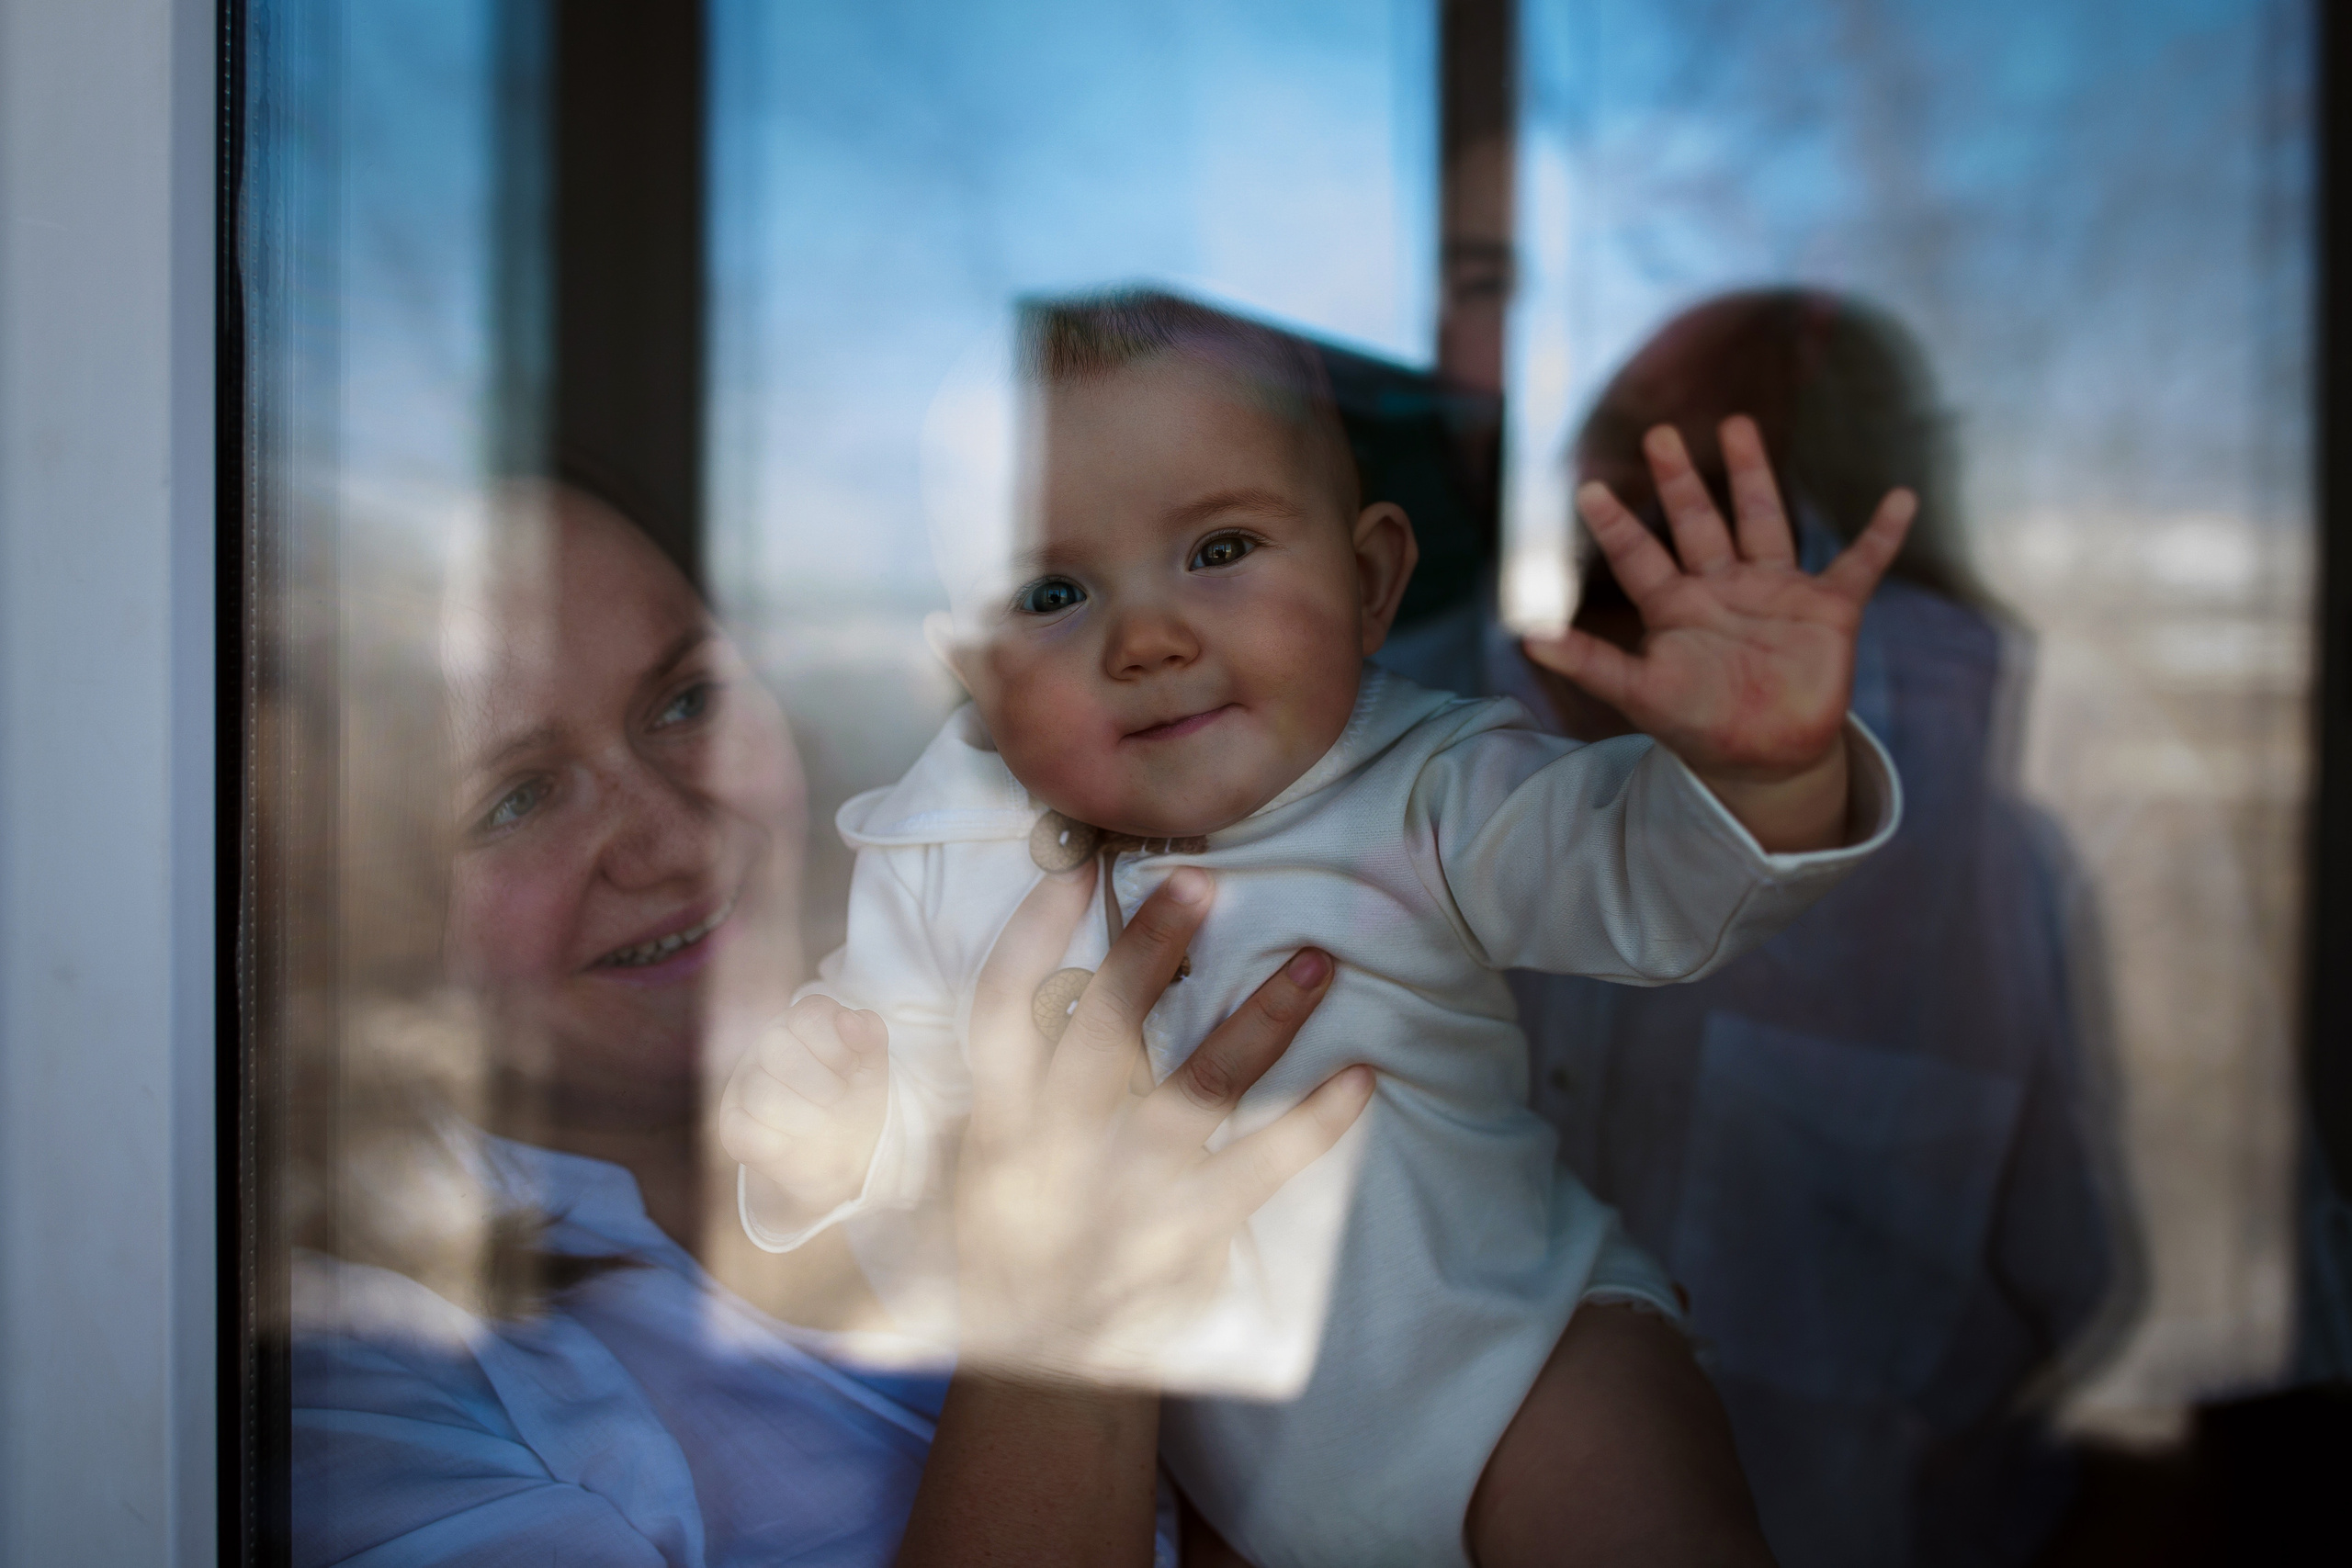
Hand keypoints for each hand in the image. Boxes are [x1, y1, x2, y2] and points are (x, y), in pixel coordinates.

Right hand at [717, 994, 890, 1221]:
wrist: (842, 1151)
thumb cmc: (854, 1096)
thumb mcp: (872, 1064)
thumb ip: (869, 1034)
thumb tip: (847, 1019)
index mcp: (798, 1022)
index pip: (810, 1016)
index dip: (837, 1047)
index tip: (850, 1069)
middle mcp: (763, 1047)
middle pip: (780, 1050)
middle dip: (821, 1083)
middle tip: (837, 1098)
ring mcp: (743, 1086)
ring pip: (763, 1095)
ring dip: (806, 1117)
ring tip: (821, 1122)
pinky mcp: (733, 1127)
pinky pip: (747, 1134)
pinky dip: (781, 1143)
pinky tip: (795, 1141)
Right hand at [951, 864, 1372, 1385]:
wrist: (1040, 1374)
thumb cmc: (1003, 1244)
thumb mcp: (956, 1167)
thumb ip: (954, 1087)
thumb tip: (915, 1002)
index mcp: (996, 1121)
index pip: (1000, 1009)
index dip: (1032, 935)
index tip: (1079, 872)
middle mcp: (1056, 1150)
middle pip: (1105, 1032)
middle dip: (1150, 951)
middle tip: (1202, 885)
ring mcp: (1128, 1193)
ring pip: (1199, 1088)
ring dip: (1262, 1019)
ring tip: (1318, 961)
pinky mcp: (1187, 1234)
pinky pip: (1262, 1167)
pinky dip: (1316, 1123)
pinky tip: (1363, 1079)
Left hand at [1524, 416, 1913, 850]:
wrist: (1767, 760)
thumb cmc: (1701, 725)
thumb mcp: (1639, 693)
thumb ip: (1589, 663)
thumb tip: (1527, 639)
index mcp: (1678, 605)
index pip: (1640, 555)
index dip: (1617, 524)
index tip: (1588, 487)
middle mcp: (1723, 587)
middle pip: (1698, 521)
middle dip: (1682, 479)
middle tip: (1660, 432)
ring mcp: (1777, 592)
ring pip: (1764, 521)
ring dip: (1753, 477)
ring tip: (1737, 425)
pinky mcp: (1828, 609)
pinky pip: (1860, 564)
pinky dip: (1881, 536)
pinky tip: (1900, 499)